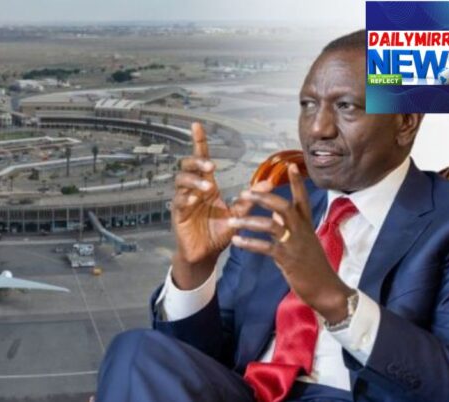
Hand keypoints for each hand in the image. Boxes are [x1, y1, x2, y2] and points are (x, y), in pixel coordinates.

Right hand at [171, 122, 272, 289]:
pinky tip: (195, 199)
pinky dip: (186, 198)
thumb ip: (250, 199)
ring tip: (207, 186)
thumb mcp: (237, 214)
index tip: (197, 125)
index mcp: (206, 186)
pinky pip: (179, 201)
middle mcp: (193, 189)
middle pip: (186, 166)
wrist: (205, 254)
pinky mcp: (178, 215)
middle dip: (196, 162)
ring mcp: (184, 201)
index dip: (199, 142)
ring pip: (181, 181)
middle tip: (210, 166)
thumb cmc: (218, 233)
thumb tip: (269, 182)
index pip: (201, 158)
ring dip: (193, 180)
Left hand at [227, 163, 352, 322]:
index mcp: (306, 224)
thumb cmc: (312, 264)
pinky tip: (236, 241)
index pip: (302, 198)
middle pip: (283, 205)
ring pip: (271, 225)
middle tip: (244, 192)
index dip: (296, 182)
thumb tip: (276, 212)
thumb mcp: (302, 241)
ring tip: (231, 221)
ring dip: (249, 221)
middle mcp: (301, 230)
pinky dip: (249, 243)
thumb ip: (289, 225)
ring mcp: (294, 243)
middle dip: (263, 197)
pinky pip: (265, 247)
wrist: (325, 289)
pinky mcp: (287, 258)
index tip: (290, 165)